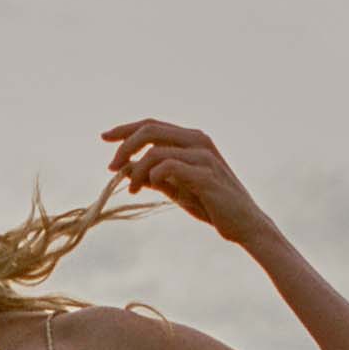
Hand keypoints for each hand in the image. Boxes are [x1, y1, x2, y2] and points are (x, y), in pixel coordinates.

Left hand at [100, 120, 269, 245]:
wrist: (244, 224)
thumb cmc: (211, 206)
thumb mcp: (177, 189)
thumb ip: (154, 177)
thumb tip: (125, 169)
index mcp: (191, 139)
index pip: (152, 125)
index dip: (126, 129)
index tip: (104, 137)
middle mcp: (197, 140)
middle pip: (150, 129)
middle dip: (125, 145)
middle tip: (111, 167)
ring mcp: (203, 156)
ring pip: (156, 150)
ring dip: (136, 170)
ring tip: (130, 189)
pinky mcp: (205, 175)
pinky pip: (169, 167)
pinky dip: (153, 175)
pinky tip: (147, 187)